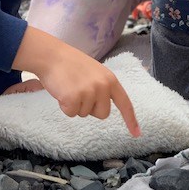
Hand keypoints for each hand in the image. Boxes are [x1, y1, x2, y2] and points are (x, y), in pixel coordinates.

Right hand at [13, 26, 140, 136]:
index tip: (137, 134)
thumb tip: (103, 106)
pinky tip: (62, 92)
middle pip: (102, 114)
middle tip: (78, 91)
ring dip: (75, 105)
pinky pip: (71, 114)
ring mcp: (89, 92)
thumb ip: (102, 87)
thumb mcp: (94, 72)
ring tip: (69, 87)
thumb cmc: (70, 64)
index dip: (131, 120)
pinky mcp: (74, 98)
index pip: (125, 103)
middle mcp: (103, 86)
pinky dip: (64, 106)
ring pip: (84, 114)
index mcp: (110, 79)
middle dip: (90, 108)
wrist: (51, 56)